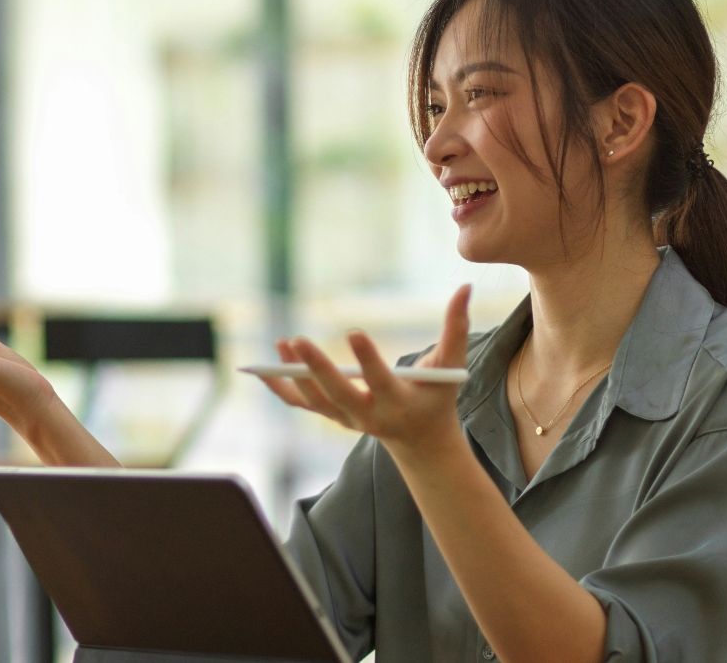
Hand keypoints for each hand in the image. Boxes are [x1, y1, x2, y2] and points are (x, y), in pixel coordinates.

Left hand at [260, 285, 471, 453]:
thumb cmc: (437, 395)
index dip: (368, 360)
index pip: (380, 381)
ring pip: (314, 401)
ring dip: (295, 375)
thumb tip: (465, 287)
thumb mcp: (451, 365)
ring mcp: (345, 418)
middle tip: (298, 340)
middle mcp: (368, 416)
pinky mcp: (331, 415)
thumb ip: (457, 327)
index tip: (354, 332)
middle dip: (317, 368)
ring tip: (285, 343)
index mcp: (398, 402)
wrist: (419, 439)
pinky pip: (300, 404)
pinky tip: (261, 370)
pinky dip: (280, 389)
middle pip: (338, 394)